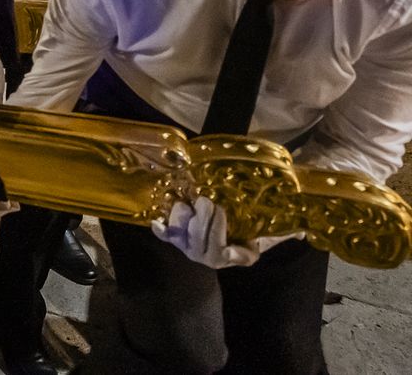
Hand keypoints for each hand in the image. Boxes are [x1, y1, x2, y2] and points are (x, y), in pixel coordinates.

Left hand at [151, 196, 283, 268]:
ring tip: (189, 203)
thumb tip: (302, 231)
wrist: (235, 220)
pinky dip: (162, 231)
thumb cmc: (257, 223)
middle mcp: (214, 256)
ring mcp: (194, 248)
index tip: (231, 232)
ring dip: (185, 222)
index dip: (231, 247)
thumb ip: (286, 229)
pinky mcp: (179, 238)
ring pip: (186, 241)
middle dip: (206, 223)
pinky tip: (156, 223)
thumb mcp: (273, 228)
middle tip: (209, 201)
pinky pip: (168, 237)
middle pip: (206, 246)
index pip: (232, 254)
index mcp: (240, 255)